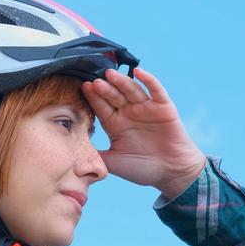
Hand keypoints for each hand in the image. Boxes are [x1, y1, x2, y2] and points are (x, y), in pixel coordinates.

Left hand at [81, 66, 206, 195]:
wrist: (172, 173)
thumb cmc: (143, 169)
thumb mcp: (114, 163)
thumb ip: (97, 156)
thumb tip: (72, 153)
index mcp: (115, 124)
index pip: (101, 107)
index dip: (93, 98)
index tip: (83, 88)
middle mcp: (129, 113)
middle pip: (114, 96)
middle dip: (104, 89)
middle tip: (94, 82)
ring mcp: (146, 108)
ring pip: (131, 90)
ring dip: (122, 82)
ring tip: (110, 74)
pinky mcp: (163, 107)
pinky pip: (156, 90)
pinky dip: (149, 80)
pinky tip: (139, 72)